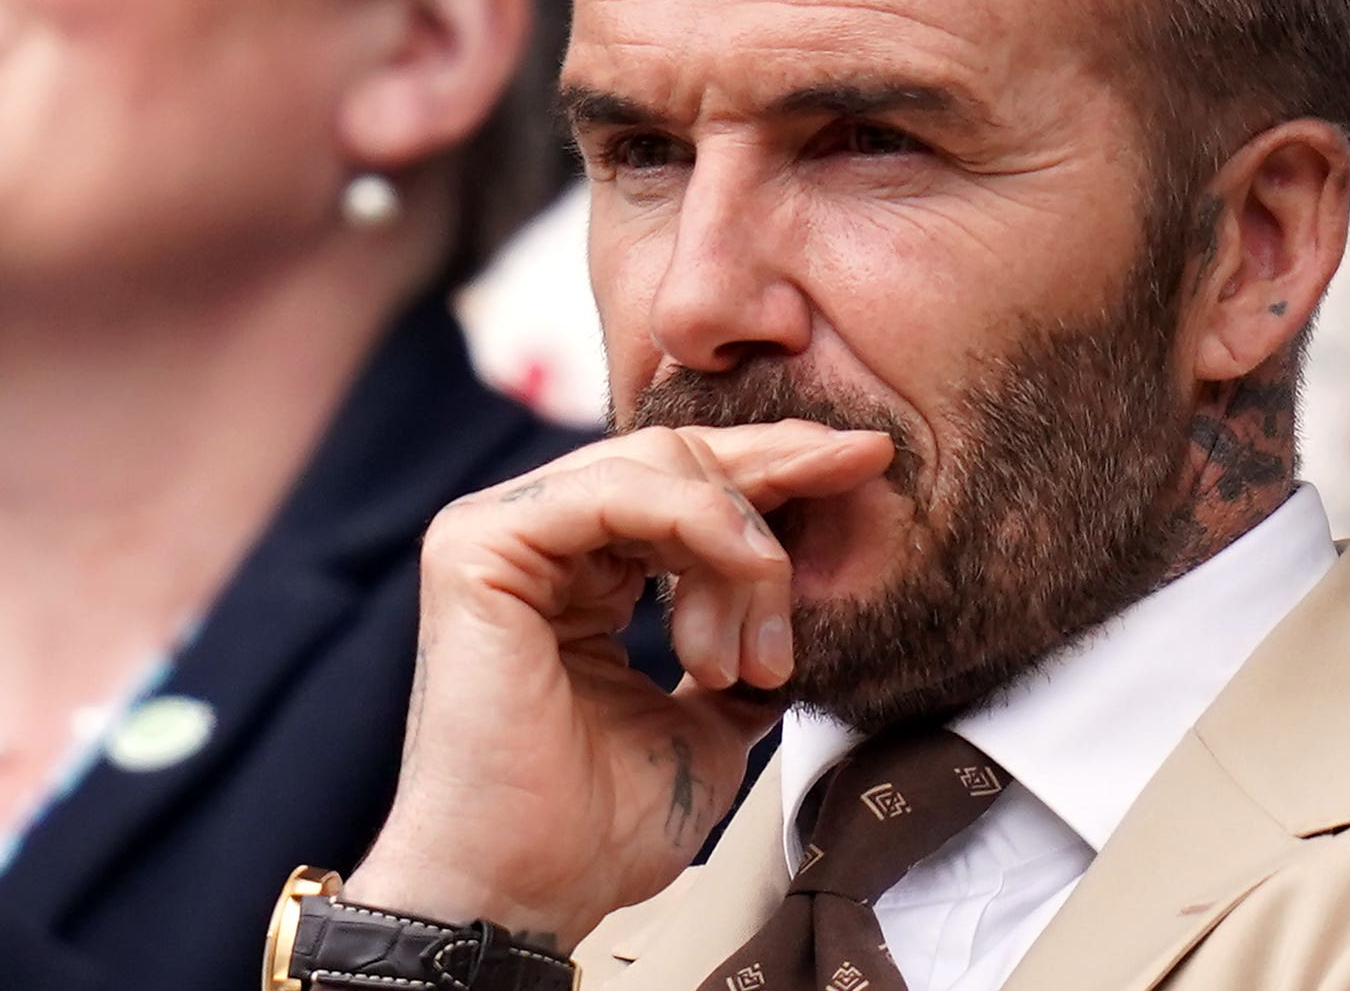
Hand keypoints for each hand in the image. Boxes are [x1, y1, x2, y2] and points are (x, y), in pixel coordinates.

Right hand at [345, 420, 892, 947]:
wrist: (528, 893)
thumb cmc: (596, 828)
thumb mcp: (708, 723)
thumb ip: (741, 656)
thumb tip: (800, 627)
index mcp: (577, 571)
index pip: (686, 487)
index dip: (778, 469)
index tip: (866, 461)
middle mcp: (536, 537)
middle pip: (678, 456)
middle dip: (780, 471)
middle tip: (861, 467)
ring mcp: (502, 532)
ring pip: (663, 467)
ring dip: (746, 544)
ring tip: (767, 650)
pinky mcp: (482, 544)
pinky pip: (620, 489)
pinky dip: (704, 522)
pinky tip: (751, 571)